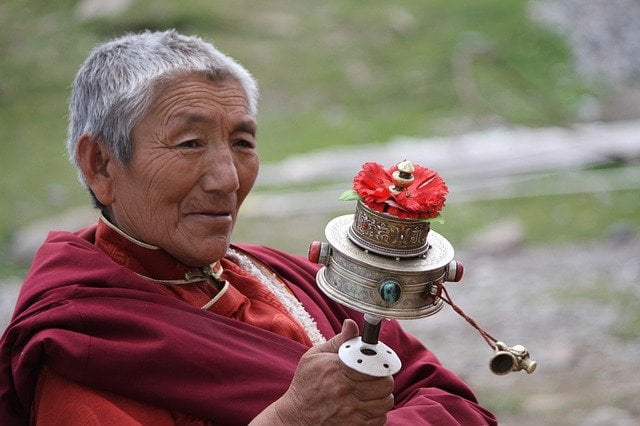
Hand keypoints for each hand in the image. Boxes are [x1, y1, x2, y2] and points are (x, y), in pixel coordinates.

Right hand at [252, 319, 394, 424]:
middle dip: (383, 377)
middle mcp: (347, 393)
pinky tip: (366, 404)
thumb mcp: (315, 357)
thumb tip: (351, 324)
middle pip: (386, 384)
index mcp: (338, 371)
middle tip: (375, 375)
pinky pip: (380, 418)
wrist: (295, 417)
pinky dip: (377, 412)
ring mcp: (352, 413)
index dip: (380, 361)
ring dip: (382, 395)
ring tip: (371, 390)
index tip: (378, 361)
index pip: (375, 364)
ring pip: (386, 402)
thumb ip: (338, 341)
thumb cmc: (305, 384)